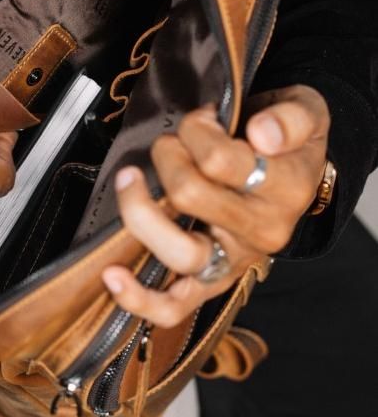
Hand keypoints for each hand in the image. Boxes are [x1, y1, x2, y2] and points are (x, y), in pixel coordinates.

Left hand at [102, 85, 329, 326]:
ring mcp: (234, 262)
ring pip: (179, 252)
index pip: (219, 160)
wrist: (293, 172)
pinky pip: (174, 305)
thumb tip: (262, 135)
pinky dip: (139, 298)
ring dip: (141, 208)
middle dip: (167, 156)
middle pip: (189, 196)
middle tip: (175, 143)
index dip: (196, 130)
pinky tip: (113, 277)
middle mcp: (262, 232)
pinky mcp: (211, 283)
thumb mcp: (304, 111)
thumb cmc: (284, 139)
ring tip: (131, 180)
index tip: (203, 118)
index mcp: (285, 190)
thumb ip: (290, 118)